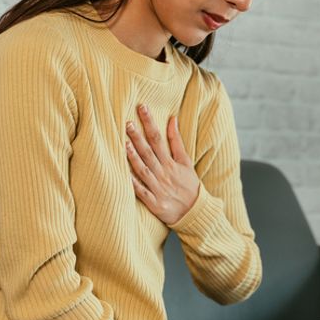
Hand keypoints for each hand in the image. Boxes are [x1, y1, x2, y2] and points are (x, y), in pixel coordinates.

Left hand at [125, 103, 199, 224]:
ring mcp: (158, 188)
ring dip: (134, 157)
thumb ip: (177, 140)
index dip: (150, 123)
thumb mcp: (186, 161)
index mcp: (171, 162)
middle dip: (138, 137)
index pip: (158, 138)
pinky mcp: (154, 202)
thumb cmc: (189, 184)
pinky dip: (133, 184)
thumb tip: (172, 118)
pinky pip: (142, 192)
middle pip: (149, 152)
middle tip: (127, 123)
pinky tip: (124, 175)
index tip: (142, 108)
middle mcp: (163, 173)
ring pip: (144, 170)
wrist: (195, 211)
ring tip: (124, 143)